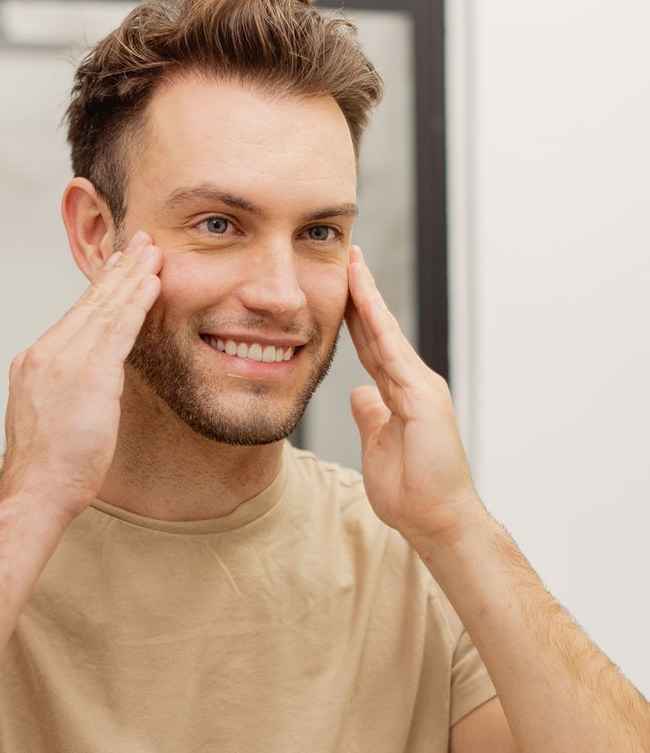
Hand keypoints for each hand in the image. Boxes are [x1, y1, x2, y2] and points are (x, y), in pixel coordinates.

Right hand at [0, 231, 161, 522]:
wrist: (36, 489)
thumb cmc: (47, 465)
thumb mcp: (49, 413)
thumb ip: (67, 385)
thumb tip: (91, 377)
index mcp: (35, 360)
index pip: (75, 315)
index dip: (100, 288)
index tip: (117, 266)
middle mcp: (46, 352)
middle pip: (90, 302)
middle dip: (119, 270)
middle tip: (140, 243)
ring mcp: (65, 361)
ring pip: (105, 309)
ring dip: (132, 278)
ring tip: (153, 253)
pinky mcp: (88, 374)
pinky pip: (118, 330)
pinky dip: (136, 303)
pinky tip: (152, 284)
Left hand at [345, 246, 484, 555]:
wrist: (437, 519)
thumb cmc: (411, 490)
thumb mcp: (378, 443)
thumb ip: (371, 414)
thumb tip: (359, 394)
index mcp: (399, 393)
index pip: (371, 345)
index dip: (355, 315)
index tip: (339, 287)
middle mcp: (412, 383)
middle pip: (378, 330)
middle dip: (360, 293)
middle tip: (346, 257)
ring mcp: (420, 387)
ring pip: (386, 332)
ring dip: (367, 295)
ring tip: (352, 261)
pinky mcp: (424, 397)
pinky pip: (393, 352)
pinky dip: (378, 321)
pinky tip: (364, 296)